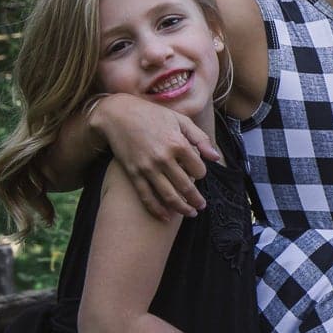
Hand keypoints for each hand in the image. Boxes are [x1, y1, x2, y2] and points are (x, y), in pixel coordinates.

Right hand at [96, 95, 221, 218]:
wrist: (117, 114)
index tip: (197, 173)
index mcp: (178, 144)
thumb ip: (200, 138)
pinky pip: (146, 197)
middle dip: (196, 200)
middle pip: (186, 187)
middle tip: (201, 206)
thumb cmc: (152, 115)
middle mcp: (164, 158)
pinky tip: (166, 218)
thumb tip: (215, 158)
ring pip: (169, 196)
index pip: (198, 170)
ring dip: (182, 209)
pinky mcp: (133, 173)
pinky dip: (157, 210)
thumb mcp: (180, 120)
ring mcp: (147, 168)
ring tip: (190, 213)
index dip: (201, 174)